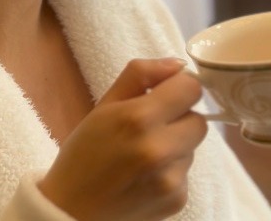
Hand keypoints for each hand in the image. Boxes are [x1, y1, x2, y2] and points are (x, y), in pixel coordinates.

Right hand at [38, 58, 206, 220]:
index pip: (191, 89)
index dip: (179, 87)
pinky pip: (187, 171)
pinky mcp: (178, 200)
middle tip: (151, 125)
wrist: (71, 210)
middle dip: (179, 118)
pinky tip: (145, 175)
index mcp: (138, 117)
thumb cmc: (84, 151)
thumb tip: (178, 64)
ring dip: (175, 145)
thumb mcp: (104, 104)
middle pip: (199, 119)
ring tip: (142, 153)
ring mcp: (171, 179)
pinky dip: (171, 169)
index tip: (165, 93)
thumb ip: (140, 75)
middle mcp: (160, 149)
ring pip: (192, 147)